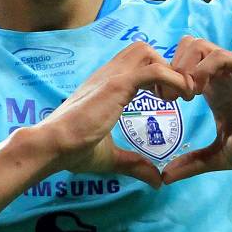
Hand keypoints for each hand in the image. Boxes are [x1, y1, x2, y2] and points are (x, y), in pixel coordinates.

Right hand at [35, 41, 191, 186]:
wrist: (52, 145)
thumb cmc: (73, 150)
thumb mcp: (111, 157)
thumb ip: (134, 164)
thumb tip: (156, 182)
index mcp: (105, 86)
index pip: (134, 62)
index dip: (156, 75)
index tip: (168, 100)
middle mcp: (108, 75)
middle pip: (142, 49)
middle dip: (165, 66)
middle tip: (174, 96)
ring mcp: (112, 77)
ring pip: (148, 51)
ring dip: (169, 70)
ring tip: (177, 97)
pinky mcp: (117, 85)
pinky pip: (154, 70)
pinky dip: (173, 79)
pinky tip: (179, 99)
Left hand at [161, 36, 231, 183]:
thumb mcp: (221, 155)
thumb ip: (194, 162)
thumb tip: (166, 177)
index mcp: (212, 88)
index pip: (180, 64)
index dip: (166, 78)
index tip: (164, 103)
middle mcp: (219, 74)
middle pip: (185, 47)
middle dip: (170, 68)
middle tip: (171, 97)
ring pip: (197, 45)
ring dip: (184, 66)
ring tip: (186, 95)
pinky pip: (218, 56)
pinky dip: (201, 69)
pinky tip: (199, 93)